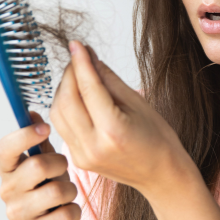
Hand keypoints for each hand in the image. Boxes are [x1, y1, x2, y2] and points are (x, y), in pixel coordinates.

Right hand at [0, 112, 80, 219]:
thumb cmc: (49, 187)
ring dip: (70, 190)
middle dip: (61, 165)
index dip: (25, 135)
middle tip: (63, 170)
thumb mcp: (46, 161)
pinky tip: (66, 212)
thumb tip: (31, 113)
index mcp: (8, 168)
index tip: (46, 128)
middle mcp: (7, 190)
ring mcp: (17, 214)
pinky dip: (74, 211)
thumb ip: (39, 139)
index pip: (5, 148)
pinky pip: (66, 215)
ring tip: (66, 194)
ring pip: (57, 191)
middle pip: (38, 166)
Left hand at [50, 41, 196, 197]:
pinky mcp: (77, 159)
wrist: (161, 174)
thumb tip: (89, 57)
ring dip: (64, 89)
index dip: (80, 63)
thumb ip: (109, 80)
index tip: (77, 44)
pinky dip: (65, 106)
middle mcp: (92, 146)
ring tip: (79, 76)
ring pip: (58, 113)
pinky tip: (78, 96)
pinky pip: (62, 126)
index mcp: (112, 131)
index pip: (88, 88)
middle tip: (80, 58)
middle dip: (69, 74)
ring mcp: (82, 155)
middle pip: (66, 100)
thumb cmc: (157, 139)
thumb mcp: (138, 103)